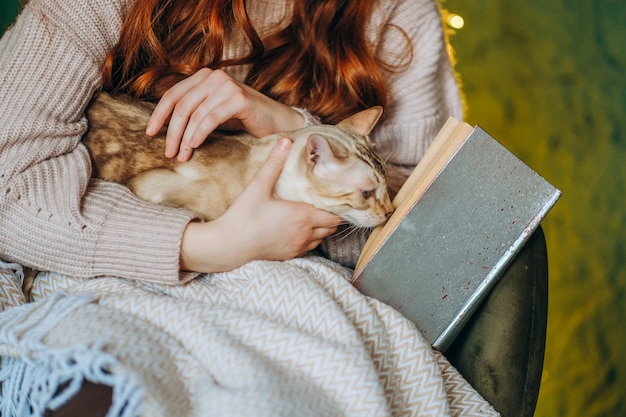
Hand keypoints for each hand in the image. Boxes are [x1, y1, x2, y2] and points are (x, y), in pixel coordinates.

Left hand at [146, 68, 304, 160]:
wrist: (278, 123)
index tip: (149, 133)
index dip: (159, 114)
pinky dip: (199, 133)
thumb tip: (164, 129)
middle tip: (168, 152)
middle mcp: (214, 77)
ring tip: (182, 155)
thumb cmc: (245, 121)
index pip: (173, 94)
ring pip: (194, 113)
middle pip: (181, 105)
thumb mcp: (214, 114)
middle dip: (171, 131)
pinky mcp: (238, 98)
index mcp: (204, 77)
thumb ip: (193, 114)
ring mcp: (226, 85)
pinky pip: (211, 118)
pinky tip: (194, 146)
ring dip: (184, 137)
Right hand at [179, 138, 341, 272]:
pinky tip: (300, 228)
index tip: (338, 197)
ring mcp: (297, 247)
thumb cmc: (244, 215)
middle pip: (331, 227)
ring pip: (321, 239)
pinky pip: (308, 248)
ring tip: (316, 214)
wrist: (229, 244)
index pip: (334, 215)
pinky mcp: (289, 256)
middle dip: (332, 216)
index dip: (339, 207)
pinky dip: (310, 239)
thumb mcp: (259, 185)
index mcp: (303, 216)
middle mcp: (305, 234)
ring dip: (322, 228)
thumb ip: (274, 163)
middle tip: (328, 203)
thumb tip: (286, 140)